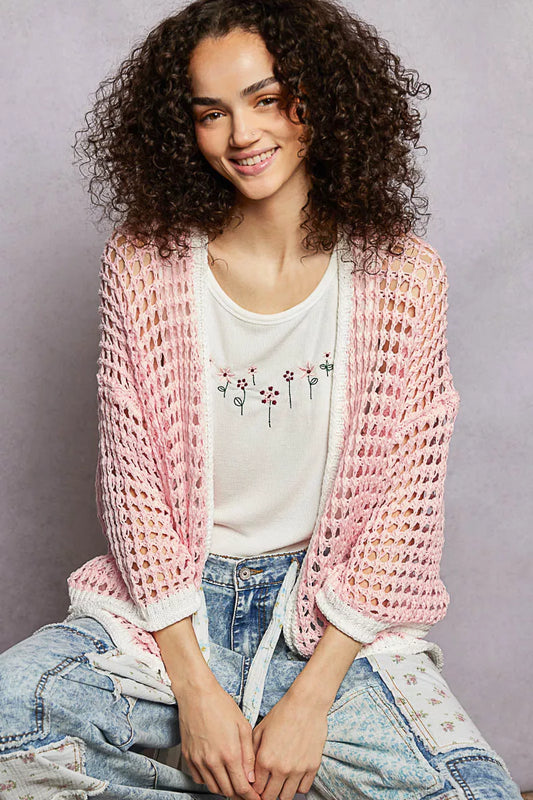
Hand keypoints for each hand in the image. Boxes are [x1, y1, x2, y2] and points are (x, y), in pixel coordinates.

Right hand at [173, 674, 260, 799]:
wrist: (196, 694)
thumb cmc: (221, 705)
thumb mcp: (243, 726)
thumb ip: (248, 755)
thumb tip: (251, 777)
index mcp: (229, 754)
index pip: (241, 788)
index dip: (251, 797)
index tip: (256, 799)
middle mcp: (212, 761)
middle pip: (227, 791)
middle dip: (239, 795)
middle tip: (247, 792)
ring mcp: (198, 761)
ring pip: (213, 788)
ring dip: (225, 789)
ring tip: (233, 782)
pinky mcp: (188, 757)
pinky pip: (199, 779)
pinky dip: (210, 781)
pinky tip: (217, 772)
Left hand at [231, 689, 326, 799]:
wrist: (306, 704)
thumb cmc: (282, 713)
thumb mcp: (259, 730)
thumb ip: (251, 754)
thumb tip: (249, 774)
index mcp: (265, 759)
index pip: (256, 789)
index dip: (253, 790)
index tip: (255, 787)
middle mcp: (281, 768)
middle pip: (270, 797)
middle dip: (265, 795)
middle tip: (266, 788)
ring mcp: (298, 769)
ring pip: (287, 797)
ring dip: (281, 793)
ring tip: (279, 784)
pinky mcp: (312, 767)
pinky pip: (303, 789)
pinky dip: (297, 786)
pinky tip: (293, 777)